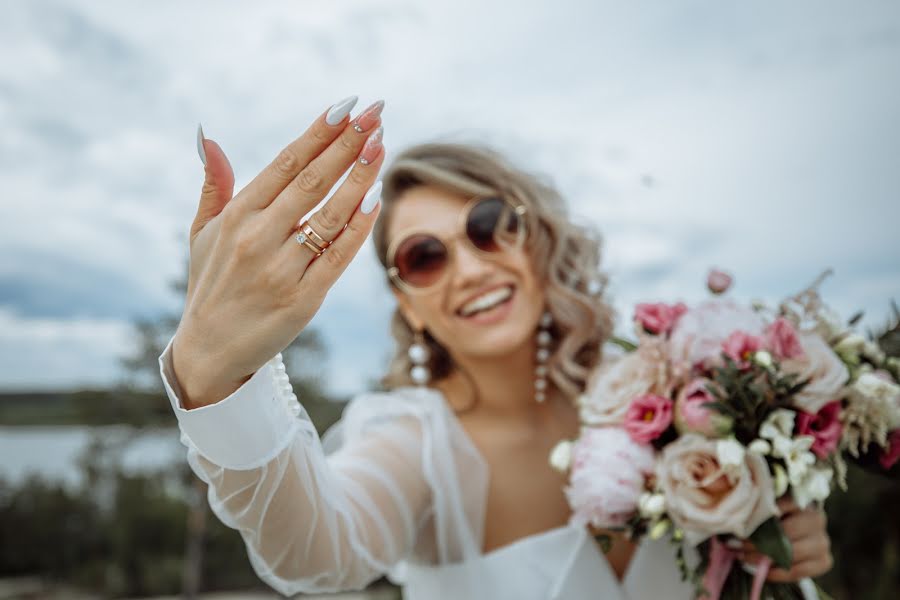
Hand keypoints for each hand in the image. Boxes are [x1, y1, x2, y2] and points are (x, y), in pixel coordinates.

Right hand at [173, 96, 385, 407]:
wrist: (210, 351)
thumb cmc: (211, 284)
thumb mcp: (202, 234)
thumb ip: (214, 187)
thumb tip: (209, 139)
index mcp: (236, 216)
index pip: (285, 164)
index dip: (319, 133)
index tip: (347, 104)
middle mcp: (257, 239)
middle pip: (312, 181)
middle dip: (348, 143)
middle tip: (377, 112)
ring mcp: (282, 270)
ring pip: (330, 215)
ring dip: (360, 176)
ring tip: (382, 144)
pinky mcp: (304, 299)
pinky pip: (338, 257)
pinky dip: (358, 227)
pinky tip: (376, 198)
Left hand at [737, 497, 832, 581]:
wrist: (802, 535)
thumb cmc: (780, 517)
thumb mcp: (772, 507)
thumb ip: (761, 508)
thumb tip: (739, 513)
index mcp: (804, 501)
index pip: (785, 504)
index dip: (764, 512)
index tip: (743, 521)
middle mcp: (818, 520)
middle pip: (787, 532)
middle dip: (758, 539)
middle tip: (736, 543)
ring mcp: (823, 542)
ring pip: (791, 553)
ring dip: (763, 557)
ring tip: (743, 556)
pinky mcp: (824, 561)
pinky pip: (798, 571)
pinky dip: (777, 573)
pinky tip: (761, 570)